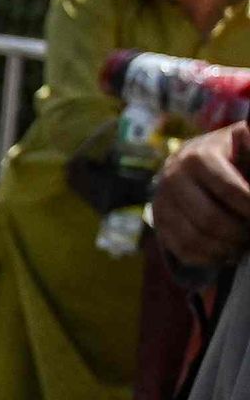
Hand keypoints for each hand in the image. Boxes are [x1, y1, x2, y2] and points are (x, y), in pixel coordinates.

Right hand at [156, 125, 249, 274]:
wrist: (194, 161)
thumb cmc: (232, 154)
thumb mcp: (244, 142)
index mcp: (198, 156)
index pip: (230, 190)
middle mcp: (173, 177)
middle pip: (209, 219)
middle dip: (240, 233)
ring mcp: (161, 200)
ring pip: (194, 239)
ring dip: (226, 248)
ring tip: (243, 245)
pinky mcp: (158, 221)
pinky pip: (182, 250)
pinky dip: (209, 258)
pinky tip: (227, 252)